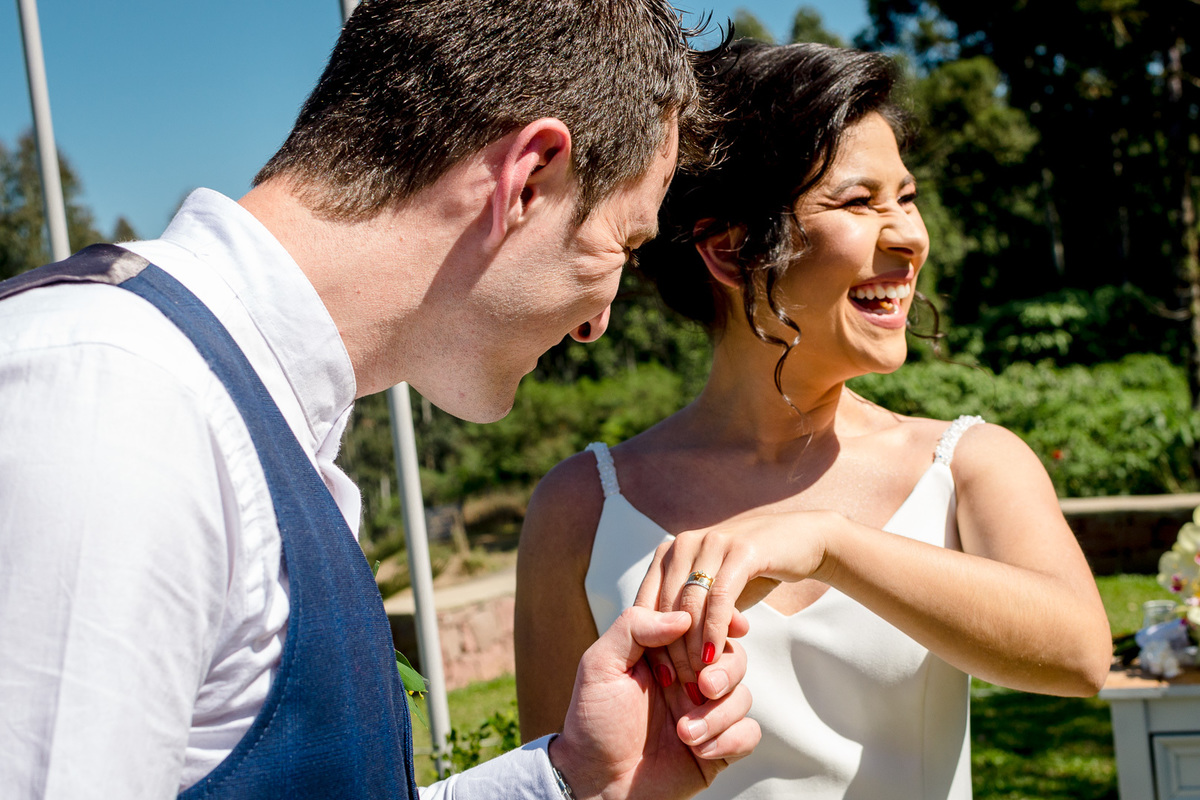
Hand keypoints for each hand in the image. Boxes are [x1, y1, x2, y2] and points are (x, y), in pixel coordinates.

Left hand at [549, 606, 759, 799]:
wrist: (597, 782)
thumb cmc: (593, 722)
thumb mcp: (600, 665)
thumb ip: (633, 628)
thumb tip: (682, 616)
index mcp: (664, 653)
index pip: (703, 625)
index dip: (715, 626)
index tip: (719, 634)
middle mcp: (690, 678)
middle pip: (734, 656)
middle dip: (724, 671)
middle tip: (701, 686)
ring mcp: (706, 712)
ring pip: (743, 695)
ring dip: (718, 714)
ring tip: (683, 732)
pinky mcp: (719, 745)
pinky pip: (749, 733)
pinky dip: (729, 739)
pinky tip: (698, 749)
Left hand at [633, 511, 834, 689]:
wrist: (801, 538)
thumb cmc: (750, 570)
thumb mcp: (710, 588)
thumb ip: (684, 609)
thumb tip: (659, 646)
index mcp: (669, 553)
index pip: (645, 605)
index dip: (649, 644)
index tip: (662, 678)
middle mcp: (684, 544)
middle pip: (665, 609)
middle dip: (672, 653)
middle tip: (684, 687)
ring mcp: (712, 544)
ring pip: (690, 606)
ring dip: (693, 648)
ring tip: (700, 679)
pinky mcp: (742, 551)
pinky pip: (721, 597)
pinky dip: (715, 630)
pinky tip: (716, 656)